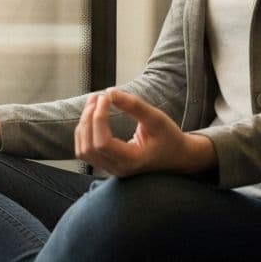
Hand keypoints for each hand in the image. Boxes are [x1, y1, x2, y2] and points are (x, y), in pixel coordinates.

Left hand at [74, 89, 215, 176]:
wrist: (177, 156)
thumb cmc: (169, 138)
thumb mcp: (157, 119)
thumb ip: (134, 106)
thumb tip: (110, 92)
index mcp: (132, 161)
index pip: (102, 143)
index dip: (98, 118)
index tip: (105, 97)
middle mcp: (118, 169)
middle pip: (88, 147)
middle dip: (88, 118)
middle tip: (99, 97)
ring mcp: (110, 169)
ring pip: (83, 150)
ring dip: (83, 124)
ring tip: (94, 103)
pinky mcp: (107, 163)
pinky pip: (85, 151)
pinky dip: (84, 132)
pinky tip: (93, 115)